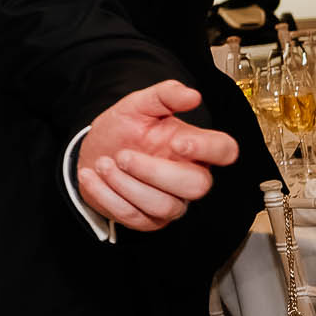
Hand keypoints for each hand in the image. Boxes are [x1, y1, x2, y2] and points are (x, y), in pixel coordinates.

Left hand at [76, 80, 238, 230]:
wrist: (93, 151)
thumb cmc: (124, 129)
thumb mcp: (138, 105)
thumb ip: (164, 95)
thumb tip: (193, 95)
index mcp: (195, 147)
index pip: (224, 150)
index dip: (207, 149)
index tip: (178, 142)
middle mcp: (190, 178)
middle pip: (197, 186)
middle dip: (154, 172)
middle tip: (122, 155)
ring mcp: (171, 202)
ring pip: (163, 206)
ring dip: (126, 185)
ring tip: (102, 163)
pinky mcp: (148, 220)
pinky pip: (134, 217)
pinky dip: (107, 196)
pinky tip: (91, 176)